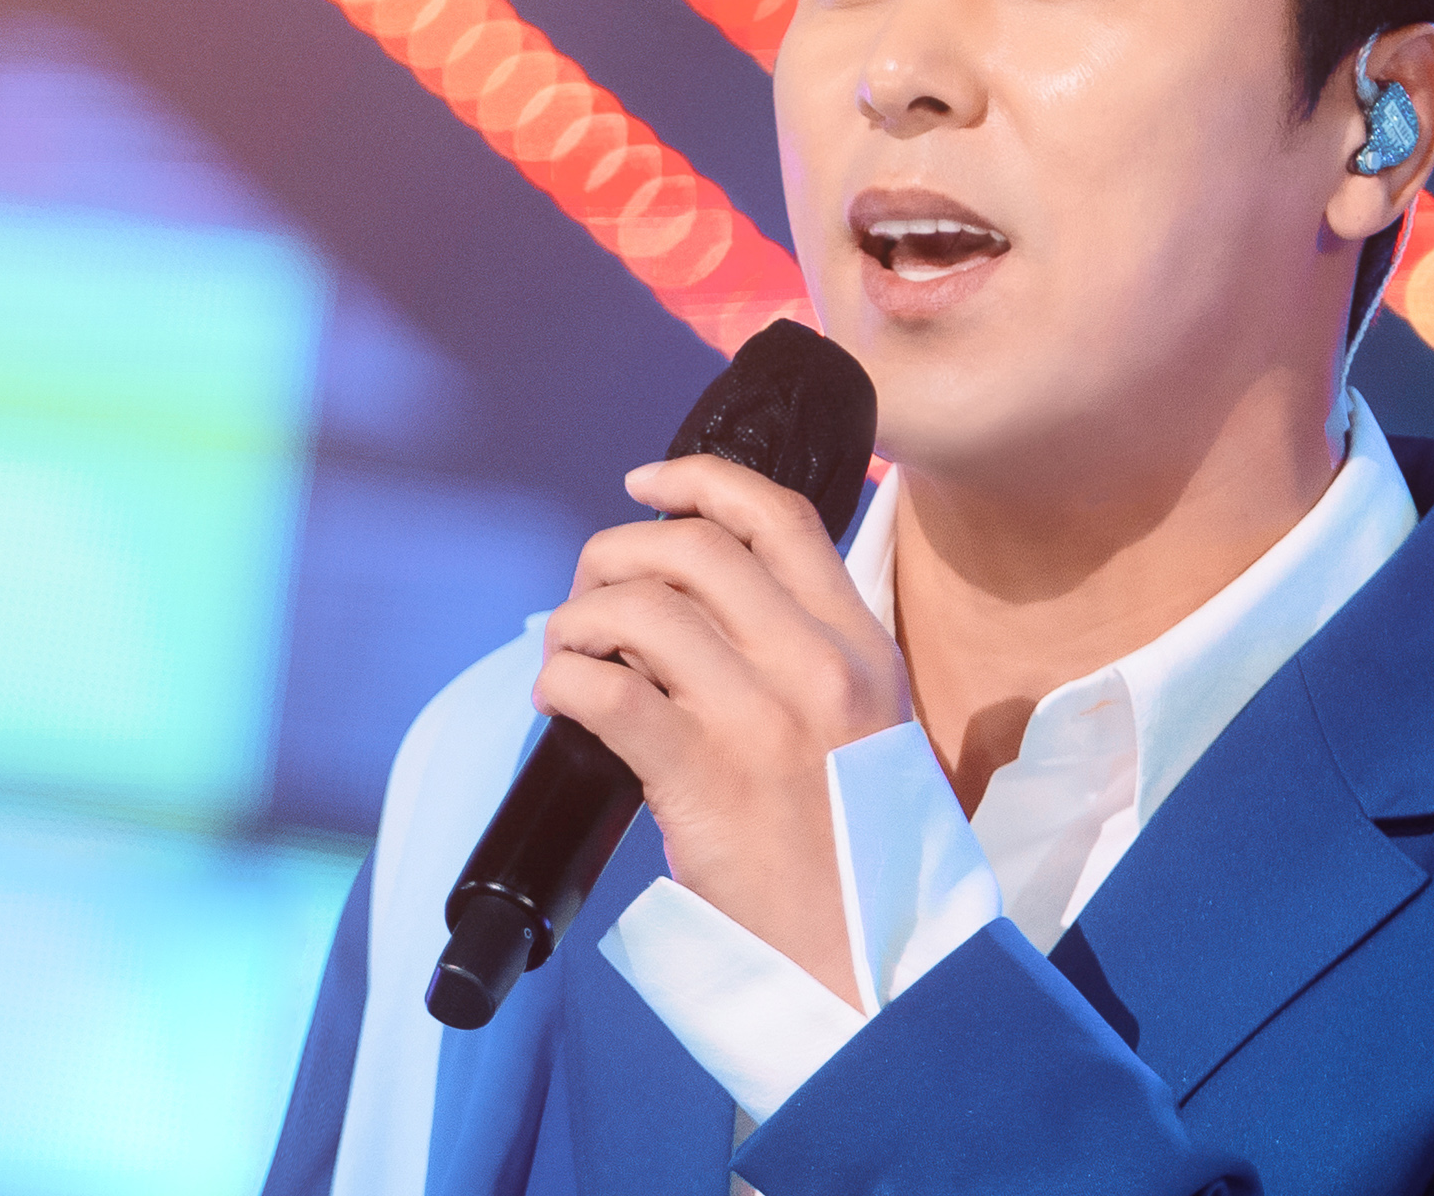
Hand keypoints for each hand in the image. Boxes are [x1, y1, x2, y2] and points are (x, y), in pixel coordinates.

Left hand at [533, 455, 908, 1009]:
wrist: (873, 954)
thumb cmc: (860, 846)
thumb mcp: (875, 725)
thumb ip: (817, 658)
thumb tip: (706, 606)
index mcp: (861, 644)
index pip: (779, 517)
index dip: (700, 480)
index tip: (647, 483)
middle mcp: (816, 666)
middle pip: (693, 550)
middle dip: (618, 551)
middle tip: (593, 591)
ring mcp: (760, 719)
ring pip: (640, 611)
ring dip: (579, 619)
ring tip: (570, 652)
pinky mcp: (704, 779)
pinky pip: (607, 693)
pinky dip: (563, 680)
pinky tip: (557, 697)